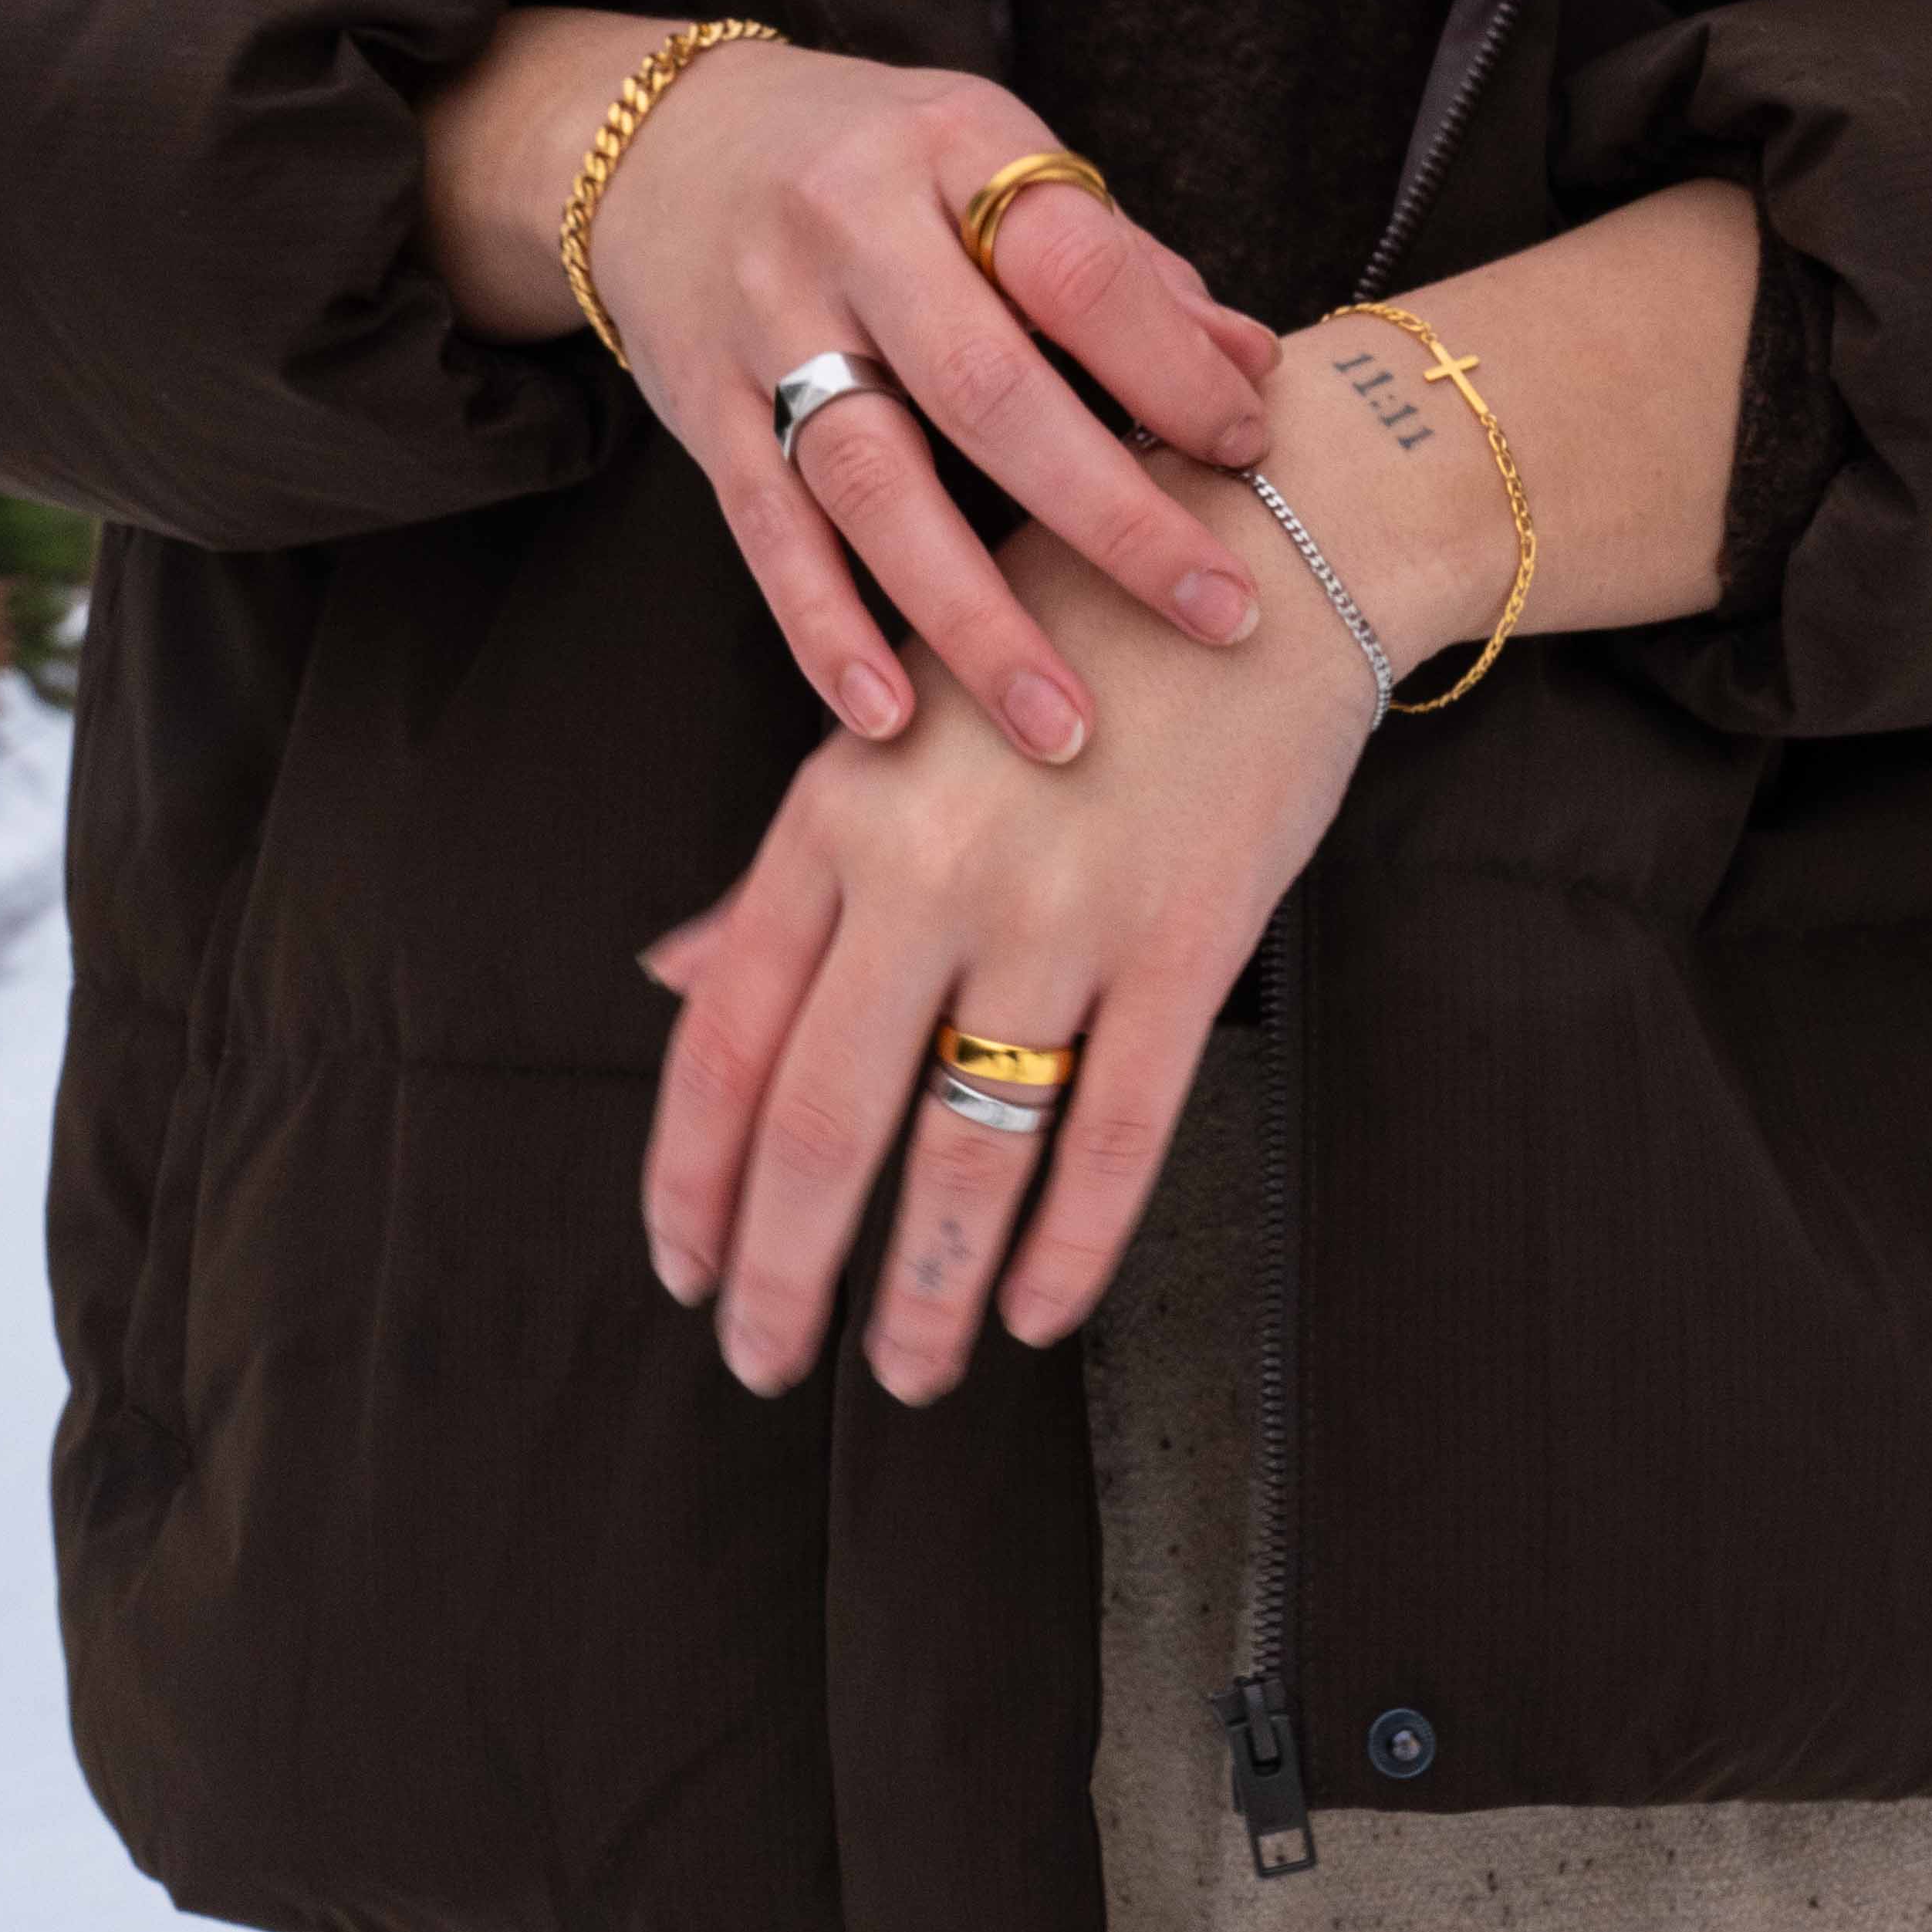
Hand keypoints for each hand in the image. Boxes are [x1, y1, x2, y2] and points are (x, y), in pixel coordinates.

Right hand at [415, 8, 1280, 761]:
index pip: (1075, 263)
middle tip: (1218, 615)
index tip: (1248, 452)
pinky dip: (828, 630)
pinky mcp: (704, 410)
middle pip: (987, 390)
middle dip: (1112, 518)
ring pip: (874, 482)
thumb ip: (1117, 264)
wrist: (660, 144)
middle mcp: (850, 229)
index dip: (1168, 362)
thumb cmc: (874, 164)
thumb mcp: (993, 160)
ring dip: (973, 619)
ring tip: (1061, 727)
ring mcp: (765, 323)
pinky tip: (891, 715)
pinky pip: (768, 534)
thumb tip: (1255, 366)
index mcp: (952, 148)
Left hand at [629, 341, 1487, 1402]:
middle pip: (823, 1123)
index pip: (726, 1040)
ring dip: (921, 1292)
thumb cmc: (1061, 637)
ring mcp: (1062, 913)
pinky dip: (1069, 1245)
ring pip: (964, 1153)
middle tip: (764, 1365)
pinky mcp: (1186, 942)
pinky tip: (1034, 1313)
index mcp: (835, 815)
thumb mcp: (892, 726)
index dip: (690, 1180)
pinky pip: (1114, 1132)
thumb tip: (671, 982)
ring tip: (903, 1374)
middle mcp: (930, 872)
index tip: (681, 1268)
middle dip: (780, 1272)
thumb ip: (787, 872)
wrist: (1260, 557)